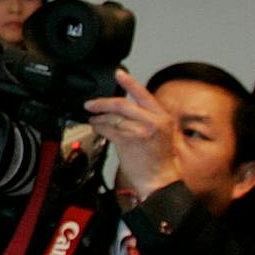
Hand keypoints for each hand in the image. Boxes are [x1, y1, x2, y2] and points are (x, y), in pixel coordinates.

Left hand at [84, 68, 183, 199]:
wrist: (160, 180)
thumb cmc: (160, 160)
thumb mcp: (163, 133)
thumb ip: (149, 118)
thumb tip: (127, 109)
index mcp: (163, 117)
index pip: (144, 94)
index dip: (129, 82)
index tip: (118, 74)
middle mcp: (152, 121)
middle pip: (122, 104)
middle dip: (102, 103)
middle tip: (90, 104)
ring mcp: (139, 131)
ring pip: (112, 118)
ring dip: (98, 118)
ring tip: (93, 120)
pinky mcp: (127, 141)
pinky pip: (107, 130)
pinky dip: (99, 128)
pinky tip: (96, 129)